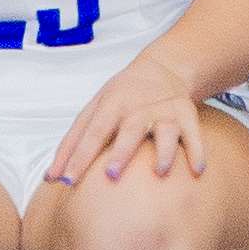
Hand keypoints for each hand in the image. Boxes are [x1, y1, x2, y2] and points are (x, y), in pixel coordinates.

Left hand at [46, 51, 209, 186]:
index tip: (66, 180)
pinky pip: (194, 134)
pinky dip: (198, 151)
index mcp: (111, 104)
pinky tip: (197, 170)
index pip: (92, 131)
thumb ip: (73, 144)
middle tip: (111, 175)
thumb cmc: (120, 98)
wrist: (163, 69)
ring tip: (160, 172)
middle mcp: (139, 106)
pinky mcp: (187, 115)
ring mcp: (165, 110)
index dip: (79, 155)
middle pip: (129, 129)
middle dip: (121, 152)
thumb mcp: (93, 110)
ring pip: (166, 130)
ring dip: (164, 151)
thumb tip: (50, 179)